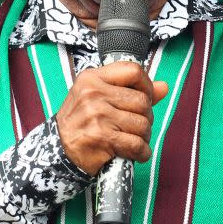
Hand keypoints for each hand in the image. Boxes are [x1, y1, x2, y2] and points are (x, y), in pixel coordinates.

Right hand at [55, 61, 167, 175]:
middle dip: (146, 117)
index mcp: (92, 78)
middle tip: (137, 126)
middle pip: (142, 100)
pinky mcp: (102, 138)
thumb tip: (164, 87)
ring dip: (144, 136)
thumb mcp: (99, 97)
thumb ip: (132, 90)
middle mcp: (93, 94)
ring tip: (134, 139)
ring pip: (142, 124)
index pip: (133, 70)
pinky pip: (137, 144)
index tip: (147, 97)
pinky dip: (142, 152)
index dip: (147, 85)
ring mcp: (97, 115)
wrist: (58, 148)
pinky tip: (136, 153)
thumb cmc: (81, 121)